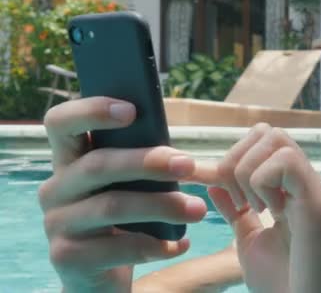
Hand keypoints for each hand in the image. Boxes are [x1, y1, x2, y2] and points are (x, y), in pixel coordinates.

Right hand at [38, 97, 206, 291]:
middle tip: (189, 165)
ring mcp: (57, 224)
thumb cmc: (124, 220)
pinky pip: (117, 247)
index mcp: (69, 161)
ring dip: (162, 205)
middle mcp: (55, 189)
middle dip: (148, 161)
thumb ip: (141, 164)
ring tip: (198, 210)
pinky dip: (156, 245)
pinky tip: (181, 245)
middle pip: (98, 164)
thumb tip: (181, 155)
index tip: (131, 110)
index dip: (91, 110)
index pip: (61, 123)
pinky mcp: (67, 258)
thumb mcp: (129, 187)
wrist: (101, 278)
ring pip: (112, 205)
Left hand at [197, 123, 320, 292]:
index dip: (231, 159)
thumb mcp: (250, 241)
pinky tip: (274, 213)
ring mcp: (311, 187)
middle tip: (240, 199)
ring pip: (275, 138)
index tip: (223, 194)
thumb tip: (214, 184)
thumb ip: (235, 212)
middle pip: (266, 131)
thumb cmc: (286, 282)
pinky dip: (266, 182)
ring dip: (250, 172)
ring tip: (257, 208)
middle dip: (237, 158)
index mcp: (286, 188)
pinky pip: (286, 161)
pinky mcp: (318, 199)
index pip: (258, 142)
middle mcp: (301, 181)